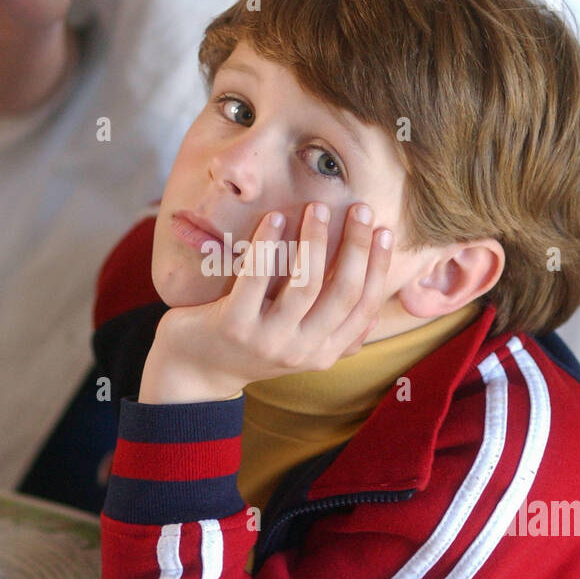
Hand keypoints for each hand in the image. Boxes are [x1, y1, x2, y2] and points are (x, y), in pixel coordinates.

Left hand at [139, 202, 394, 402]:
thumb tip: (373, 315)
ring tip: (318, 207)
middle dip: (357, 246)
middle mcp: (300, 350)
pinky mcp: (234, 326)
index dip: (380, 267)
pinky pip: (257, 277)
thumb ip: (332, 336)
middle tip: (360, 209)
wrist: (193, 370)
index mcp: (323, 353)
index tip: (386, 231)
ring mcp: (267, 340)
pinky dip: (269, 244)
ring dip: (315, 240)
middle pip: (343, 292)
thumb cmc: (251, 345)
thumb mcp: (297, 347)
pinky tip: (275, 218)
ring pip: (305, 284)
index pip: (364, 307)